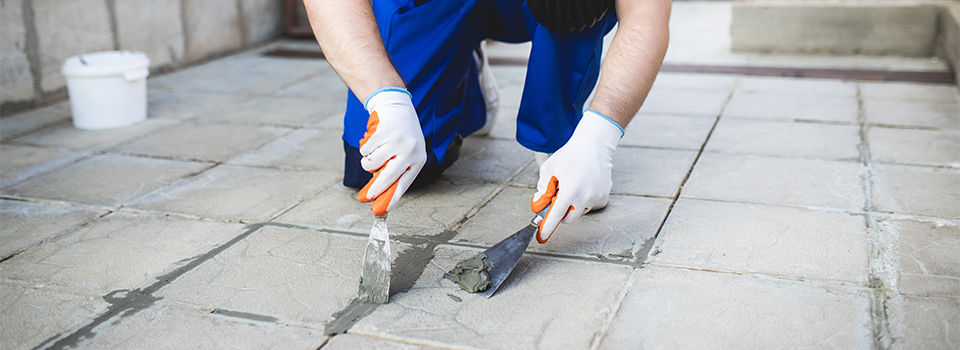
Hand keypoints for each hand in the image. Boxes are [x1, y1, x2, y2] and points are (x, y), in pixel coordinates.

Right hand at [356, 88, 426, 215]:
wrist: (397, 107)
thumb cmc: (401, 136)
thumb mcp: (405, 153)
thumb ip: (395, 171)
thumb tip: (378, 194)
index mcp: (419, 159)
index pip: (404, 183)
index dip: (392, 198)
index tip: (381, 210)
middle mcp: (410, 151)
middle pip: (388, 177)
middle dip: (375, 190)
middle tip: (365, 198)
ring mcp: (396, 141)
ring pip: (372, 163)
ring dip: (367, 162)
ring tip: (374, 154)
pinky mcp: (383, 132)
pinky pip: (366, 150)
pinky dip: (365, 148)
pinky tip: (373, 140)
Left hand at [531, 110, 622, 242]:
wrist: (594, 145)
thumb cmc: (569, 155)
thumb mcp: (549, 169)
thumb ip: (543, 189)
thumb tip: (540, 204)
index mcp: (569, 191)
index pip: (556, 217)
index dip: (547, 227)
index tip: (542, 236)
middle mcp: (585, 197)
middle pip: (569, 218)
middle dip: (561, 214)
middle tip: (558, 199)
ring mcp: (596, 197)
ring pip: (580, 210)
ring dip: (573, 204)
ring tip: (573, 184)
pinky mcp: (604, 195)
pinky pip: (590, 204)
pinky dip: (584, 198)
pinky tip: (584, 184)